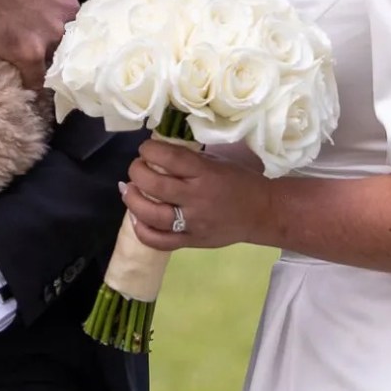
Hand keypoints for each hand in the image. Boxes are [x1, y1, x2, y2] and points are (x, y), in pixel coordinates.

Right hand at [0, 0, 87, 88]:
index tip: (49, 0)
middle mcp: (67, 8)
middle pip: (70, 22)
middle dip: (57, 23)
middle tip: (37, 22)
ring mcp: (48, 32)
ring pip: (59, 50)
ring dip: (50, 52)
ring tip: (38, 53)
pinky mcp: (27, 52)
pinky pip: (37, 76)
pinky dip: (35, 80)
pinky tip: (32, 83)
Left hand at [122, 138, 276, 251]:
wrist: (263, 213)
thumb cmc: (239, 182)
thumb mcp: (217, 162)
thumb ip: (189, 160)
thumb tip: (157, 155)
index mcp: (205, 174)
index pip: (169, 158)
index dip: (149, 150)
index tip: (145, 149)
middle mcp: (197, 198)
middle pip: (155, 185)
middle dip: (137, 172)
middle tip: (136, 168)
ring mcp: (193, 223)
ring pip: (152, 215)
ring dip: (133, 200)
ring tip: (128, 190)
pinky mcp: (192, 241)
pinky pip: (160, 241)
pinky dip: (142, 230)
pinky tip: (137, 218)